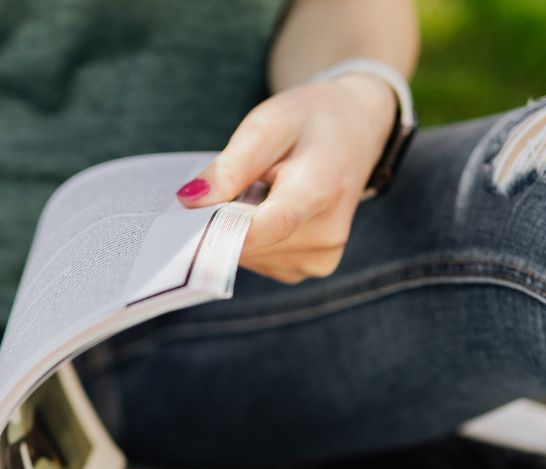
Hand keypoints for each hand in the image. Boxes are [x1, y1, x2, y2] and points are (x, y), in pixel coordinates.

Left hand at [176, 74, 397, 283]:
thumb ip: (231, 166)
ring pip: (249, 255)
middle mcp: (326, 233)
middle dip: (224, 219)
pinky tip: (267, 210)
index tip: (190, 228)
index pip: (272, 224)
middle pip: (250, 243)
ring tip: (260, 192)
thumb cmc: (309, 123)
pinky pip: (260, 260)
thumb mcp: (267, 126)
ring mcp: (320, 256)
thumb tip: (190, 200)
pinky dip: (252, 239)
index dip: (227, 231)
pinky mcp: (311, 267)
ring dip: (239, 228)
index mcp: (322, 188)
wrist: (355, 131)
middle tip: (232, 185)